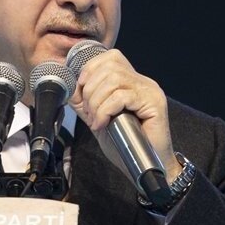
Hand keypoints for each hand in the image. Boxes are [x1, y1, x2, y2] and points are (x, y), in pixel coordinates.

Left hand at [67, 48, 182, 181]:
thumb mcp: (99, 119)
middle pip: (109, 67)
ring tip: (96, 120)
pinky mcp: (154, 103)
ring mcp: (150, 91)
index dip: (90, 71)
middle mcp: (143, 82)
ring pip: (114, 80)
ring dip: (96, 102)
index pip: (110, 58)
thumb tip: (70, 89)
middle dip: (90, 90)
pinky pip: (122, 97)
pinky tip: (103, 124)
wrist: (148, 167)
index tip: (81, 95)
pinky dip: (105, 110)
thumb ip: (87, 103)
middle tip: (89, 113)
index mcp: (132, 81)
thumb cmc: (127, 145)